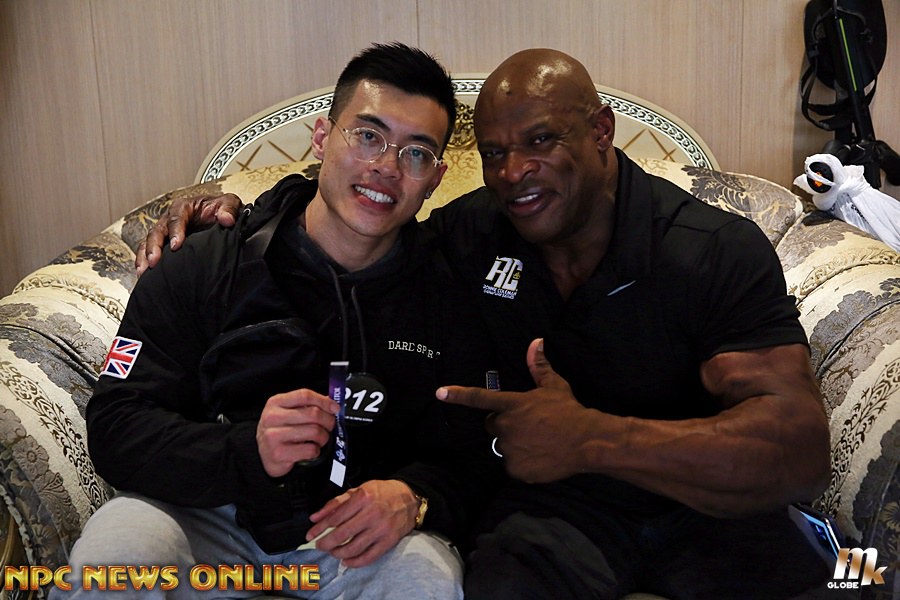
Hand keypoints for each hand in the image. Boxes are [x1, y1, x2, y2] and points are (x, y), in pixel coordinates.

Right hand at [135, 193, 243, 274]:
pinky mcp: (164, 244)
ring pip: (149, 242)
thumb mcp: (229, 203)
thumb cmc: (221, 209)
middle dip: (154, 246)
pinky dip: (144, 261)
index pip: (176, 217)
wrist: (220, 217)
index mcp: (184, 207)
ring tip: (143, 272)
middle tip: (154, 261)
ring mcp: (165, 232)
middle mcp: (170, 218)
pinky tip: (143, 275)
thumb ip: (228, 209)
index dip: (175, 231)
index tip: (177, 245)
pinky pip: (148, 251)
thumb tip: (227, 219)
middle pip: (158, 231)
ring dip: (145, 256)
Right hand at [256, 389, 339, 477]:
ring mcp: (273, 436)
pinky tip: (310, 449)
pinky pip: (310, 449)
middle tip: (330, 426)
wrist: (263, 455)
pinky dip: (316, 451)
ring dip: (323, 437)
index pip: (305, 395)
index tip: (335, 408)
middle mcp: (272, 417)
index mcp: (275, 402)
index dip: (324, 401)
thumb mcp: (287, 412)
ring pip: (314, 432)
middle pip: (313, 414)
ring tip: (319, 439)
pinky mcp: (279, 454)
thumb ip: (306, 406)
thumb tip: (332, 403)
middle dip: (328, 421)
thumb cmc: (279, 431)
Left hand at [306, 480, 419, 567]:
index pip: (335, 517)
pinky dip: (354, 562)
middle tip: (320, 545)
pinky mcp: (389, 541)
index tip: (310, 535)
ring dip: (338, 553)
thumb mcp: (359, 489)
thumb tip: (315, 517)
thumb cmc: (383, 492)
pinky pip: (369, 557)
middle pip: (342, 534)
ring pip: (353, 548)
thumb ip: (336, 503)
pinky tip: (347, 560)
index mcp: (363, 497)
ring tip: (333, 551)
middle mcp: (372, 513)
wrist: (410, 498)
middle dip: (326, 543)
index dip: (319, 528)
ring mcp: (381, 529)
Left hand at [437, 338, 595, 482]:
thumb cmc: (569, 411)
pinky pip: (512, 465)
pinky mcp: (516, 469)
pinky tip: (539, 457)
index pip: (479, 398)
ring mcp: (509, 449)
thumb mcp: (554, 387)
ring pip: (503, 446)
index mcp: (512, 405)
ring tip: (537, 442)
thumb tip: (536, 342)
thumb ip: (539, 366)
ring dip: (514, 444)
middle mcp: (506, 426)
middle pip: (492, 425)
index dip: (458, 394)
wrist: (587, 442)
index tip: (440, 393)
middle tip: (528, 425)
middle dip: (504, 424)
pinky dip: (522, 463)